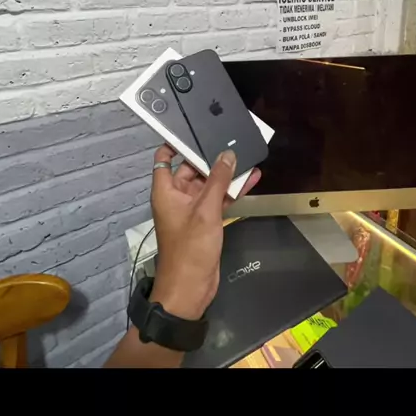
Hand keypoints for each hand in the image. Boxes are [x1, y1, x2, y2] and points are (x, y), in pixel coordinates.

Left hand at [150, 145, 260, 320]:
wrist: (191, 287)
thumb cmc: (190, 247)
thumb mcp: (206, 210)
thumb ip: (218, 180)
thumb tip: (228, 154)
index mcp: (166, 191)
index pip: (164, 159)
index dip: (176, 143)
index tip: (192, 128)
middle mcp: (177, 197)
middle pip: (192, 169)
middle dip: (210, 157)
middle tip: (231, 138)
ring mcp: (192, 210)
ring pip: (209, 184)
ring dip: (226, 174)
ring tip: (247, 155)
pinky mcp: (206, 221)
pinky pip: (219, 199)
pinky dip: (232, 191)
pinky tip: (251, 179)